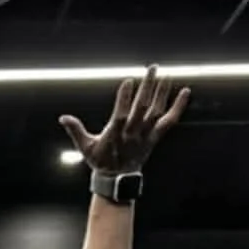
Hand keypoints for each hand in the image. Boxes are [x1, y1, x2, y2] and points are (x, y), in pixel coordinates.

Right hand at [59, 65, 188, 173]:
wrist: (117, 179)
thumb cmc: (100, 161)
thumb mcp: (85, 147)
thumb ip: (75, 130)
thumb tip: (63, 118)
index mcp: (115, 134)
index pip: (121, 114)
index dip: (124, 98)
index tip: (128, 81)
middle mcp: (133, 133)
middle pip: (142, 107)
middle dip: (147, 87)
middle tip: (151, 69)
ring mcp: (146, 135)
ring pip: (157, 112)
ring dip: (162, 93)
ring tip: (166, 76)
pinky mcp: (155, 137)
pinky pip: (169, 121)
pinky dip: (178, 107)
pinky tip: (185, 92)